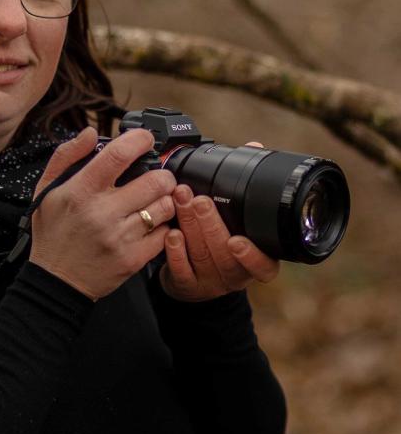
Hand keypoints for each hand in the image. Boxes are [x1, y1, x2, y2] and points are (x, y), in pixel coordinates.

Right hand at [30, 127, 176, 300]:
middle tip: (156, 177)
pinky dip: (163, 226)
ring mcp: (120, 237)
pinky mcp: (133, 259)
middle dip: (162, 174)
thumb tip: (90, 133)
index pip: (118, 155)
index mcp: (80, 191)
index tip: (145, 139)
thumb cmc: (53, 233)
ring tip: (152, 202)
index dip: (139, 140)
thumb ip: (67, 156)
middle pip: (155, 180)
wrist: (55, 281)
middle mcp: (102, 213)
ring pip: (165, 206)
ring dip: (164, 200)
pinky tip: (150, 225)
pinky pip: (166, 234)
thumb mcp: (47, 190)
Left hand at [158, 141, 279, 301]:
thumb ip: (244, 185)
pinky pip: (181, 271)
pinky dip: (175, 251)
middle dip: (210, 225)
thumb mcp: (238, 218)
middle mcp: (235, 275)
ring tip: (181, 202)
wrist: (195, 277)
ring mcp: (210, 283)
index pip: (264, 267)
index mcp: (255, 259)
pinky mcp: (187, 286)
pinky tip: (170, 233)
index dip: (253, 256)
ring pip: (202, 257)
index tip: (238, 240)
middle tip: (199, 200)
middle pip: (224, 254)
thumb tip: (254, 147)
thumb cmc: (219, 238)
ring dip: (190, 227)